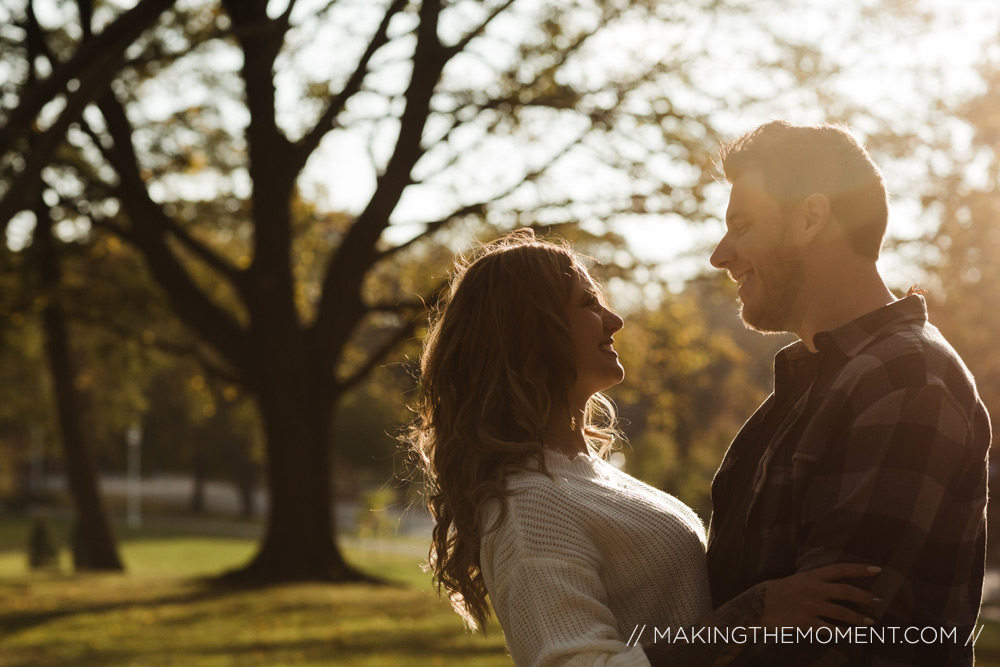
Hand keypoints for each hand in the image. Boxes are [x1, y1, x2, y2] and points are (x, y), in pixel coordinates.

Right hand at [757, 562, 881, 628]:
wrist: (757, 605)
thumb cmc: (777, 592)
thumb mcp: (796, 580)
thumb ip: (814, 581)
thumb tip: (832, 582)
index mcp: (811, 576)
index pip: (840, 569)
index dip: (859, 569)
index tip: (877, 570)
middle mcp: (813, 589)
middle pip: (846, 591)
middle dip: (865, 597)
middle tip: (879, 601)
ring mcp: (810, 606)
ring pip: (842, 613)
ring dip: (858, 618)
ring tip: (870, 622)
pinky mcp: (806, 622)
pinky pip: (830, 629)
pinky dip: (843, 633)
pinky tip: (851, 635)